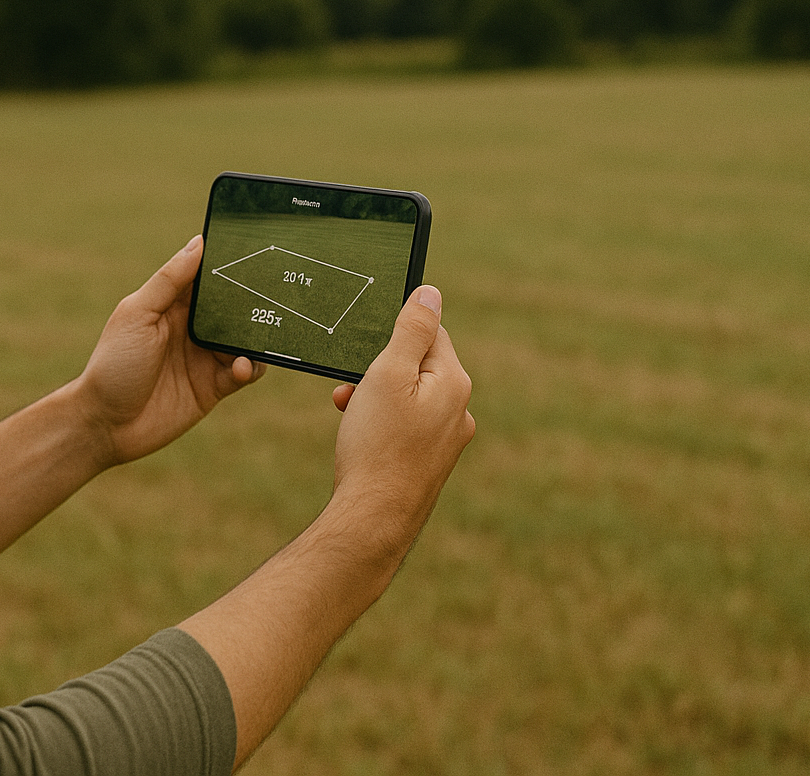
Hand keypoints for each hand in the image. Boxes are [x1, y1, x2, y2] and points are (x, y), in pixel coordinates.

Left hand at [73, 235, 264, 468]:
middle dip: (253, 300)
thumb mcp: (137, 314)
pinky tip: (241, 367)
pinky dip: (250, 367)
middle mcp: (191, 328)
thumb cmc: (114, 364)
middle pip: (232, 307)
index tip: (254, 249)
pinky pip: (243, 372)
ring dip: (256, 337)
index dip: (227, 264)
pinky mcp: (214, 387)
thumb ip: (169, 281)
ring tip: (261, 336)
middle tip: (276, 293)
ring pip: (244, 339)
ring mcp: (204, 358)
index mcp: (172, 304)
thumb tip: (198, 243)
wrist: (106, 425)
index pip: (206, 277)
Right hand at [327, 285, 474, 559]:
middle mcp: (460, 410)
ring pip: (407, 397)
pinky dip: (381, 424)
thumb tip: (431, 292)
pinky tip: (360, 438)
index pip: (429, 333)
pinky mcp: (430, 461)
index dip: (391, 338)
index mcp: (454, 382)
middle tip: (349, 389)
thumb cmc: (377, 444)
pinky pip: (406, 426)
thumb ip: (412, 330)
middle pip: (415, 366)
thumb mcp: (388, 374)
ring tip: (349, 415)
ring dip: (373, 398)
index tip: (365, 354)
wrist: (375, 518)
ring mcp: (447, 439)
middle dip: (376, 371)